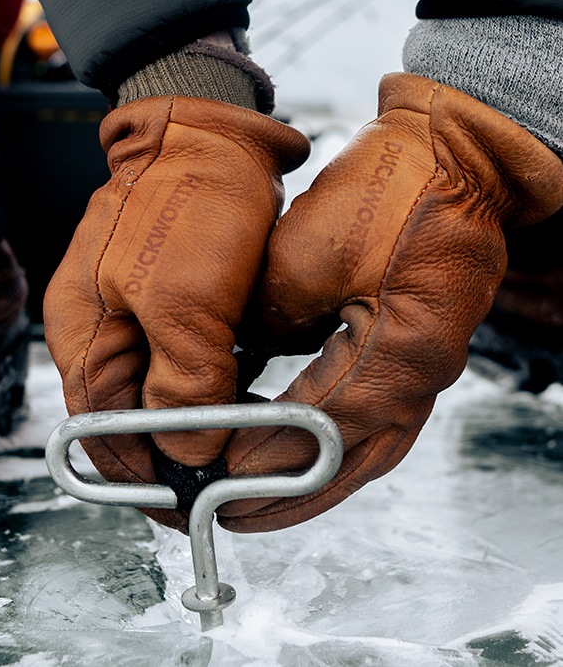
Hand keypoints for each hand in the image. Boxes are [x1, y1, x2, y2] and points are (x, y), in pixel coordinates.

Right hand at [44, 94, 308, 529]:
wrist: (209, 129)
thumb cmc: (189, 201)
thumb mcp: (185, 300)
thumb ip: (182, 384)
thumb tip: (187, 452)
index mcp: (83, 333)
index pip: (99, 434)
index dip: (143, 476)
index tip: (190, 503)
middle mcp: (99, 329)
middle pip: (126, 417)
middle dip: (173, 451)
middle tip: (225, 475)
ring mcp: (131, 311)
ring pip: (156, 390)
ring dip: (193, 418)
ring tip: (239, 441)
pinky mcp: (164, 296)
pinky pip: (178, 357)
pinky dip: (206, 383)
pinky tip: (241, 394)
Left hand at [218, 73, 562, 531]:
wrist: (452, 157)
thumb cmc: (392, 191)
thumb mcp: (303, 255)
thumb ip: (264, 322)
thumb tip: (234, 360)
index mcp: (398, 354)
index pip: (319, 433)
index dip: (264, 460)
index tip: (219, 478)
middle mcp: (419, 374)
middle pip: (349, 462)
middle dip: (288, 494)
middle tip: (236, 515)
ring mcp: (423, 366)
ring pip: (363, 448)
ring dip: (310, 473)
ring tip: (259, 493)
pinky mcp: (413, 350)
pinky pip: (370, 415)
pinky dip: (328, 437)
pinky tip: (294, 441)